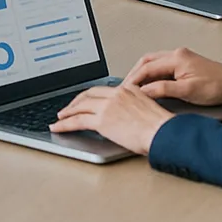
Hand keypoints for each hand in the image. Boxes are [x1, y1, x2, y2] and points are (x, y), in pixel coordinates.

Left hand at [50, 83, 171, 154]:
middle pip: (88, 95)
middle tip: (67, 109)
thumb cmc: (161, 127)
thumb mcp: (146, 110)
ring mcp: (108, 106)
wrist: (163, 132)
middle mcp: (116, 94)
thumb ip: (132, 109)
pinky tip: (59, 127)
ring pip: (80, 107)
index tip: (83, 101)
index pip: (102, 90)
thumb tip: (124, 119)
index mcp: (128, 89)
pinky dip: (65, 124)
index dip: (89, 96)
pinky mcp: (102, 120)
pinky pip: (77, 121)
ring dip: (67, 113)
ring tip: (59, 119)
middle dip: (75, 102)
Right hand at [123, 47, 221, 106]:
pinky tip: (151, 84)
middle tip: (126, 88)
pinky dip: (152, 74)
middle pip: (147, 61)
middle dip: (134, 74)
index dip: (133, 80)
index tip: (125, 91)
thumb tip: (144, 91)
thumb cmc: (217, 87)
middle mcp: (177, 54)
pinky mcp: (185, 63)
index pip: (147, 67)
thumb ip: (163, 90)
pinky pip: (162, 66)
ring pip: (153, 62)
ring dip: (142, 74)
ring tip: (135, 88)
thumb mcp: (188, 92)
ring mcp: (181, 57)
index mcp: (176, 58)